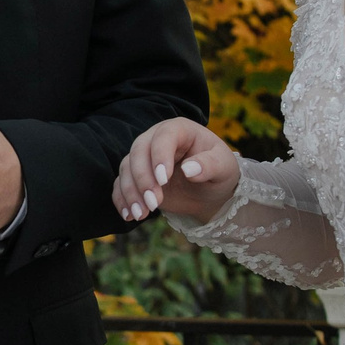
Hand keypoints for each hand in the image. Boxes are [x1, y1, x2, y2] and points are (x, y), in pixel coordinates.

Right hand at [113, 118, 238, 223]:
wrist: (210, 190)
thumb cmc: (220, 172)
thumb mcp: (224, 167)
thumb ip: (210, 165)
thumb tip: (189, 169)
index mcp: (179, 130)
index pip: (164, 136)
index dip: (160, 156)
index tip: (163, 180)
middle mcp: (157, 138)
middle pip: (139, 151)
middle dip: (143, 178)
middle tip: (154, 202)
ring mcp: (144, 157)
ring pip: (127, 168)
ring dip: (131, 192)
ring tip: (141, 215)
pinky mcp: (136, 176)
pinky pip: (121, 183)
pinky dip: (122, 199)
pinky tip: (130, 215)